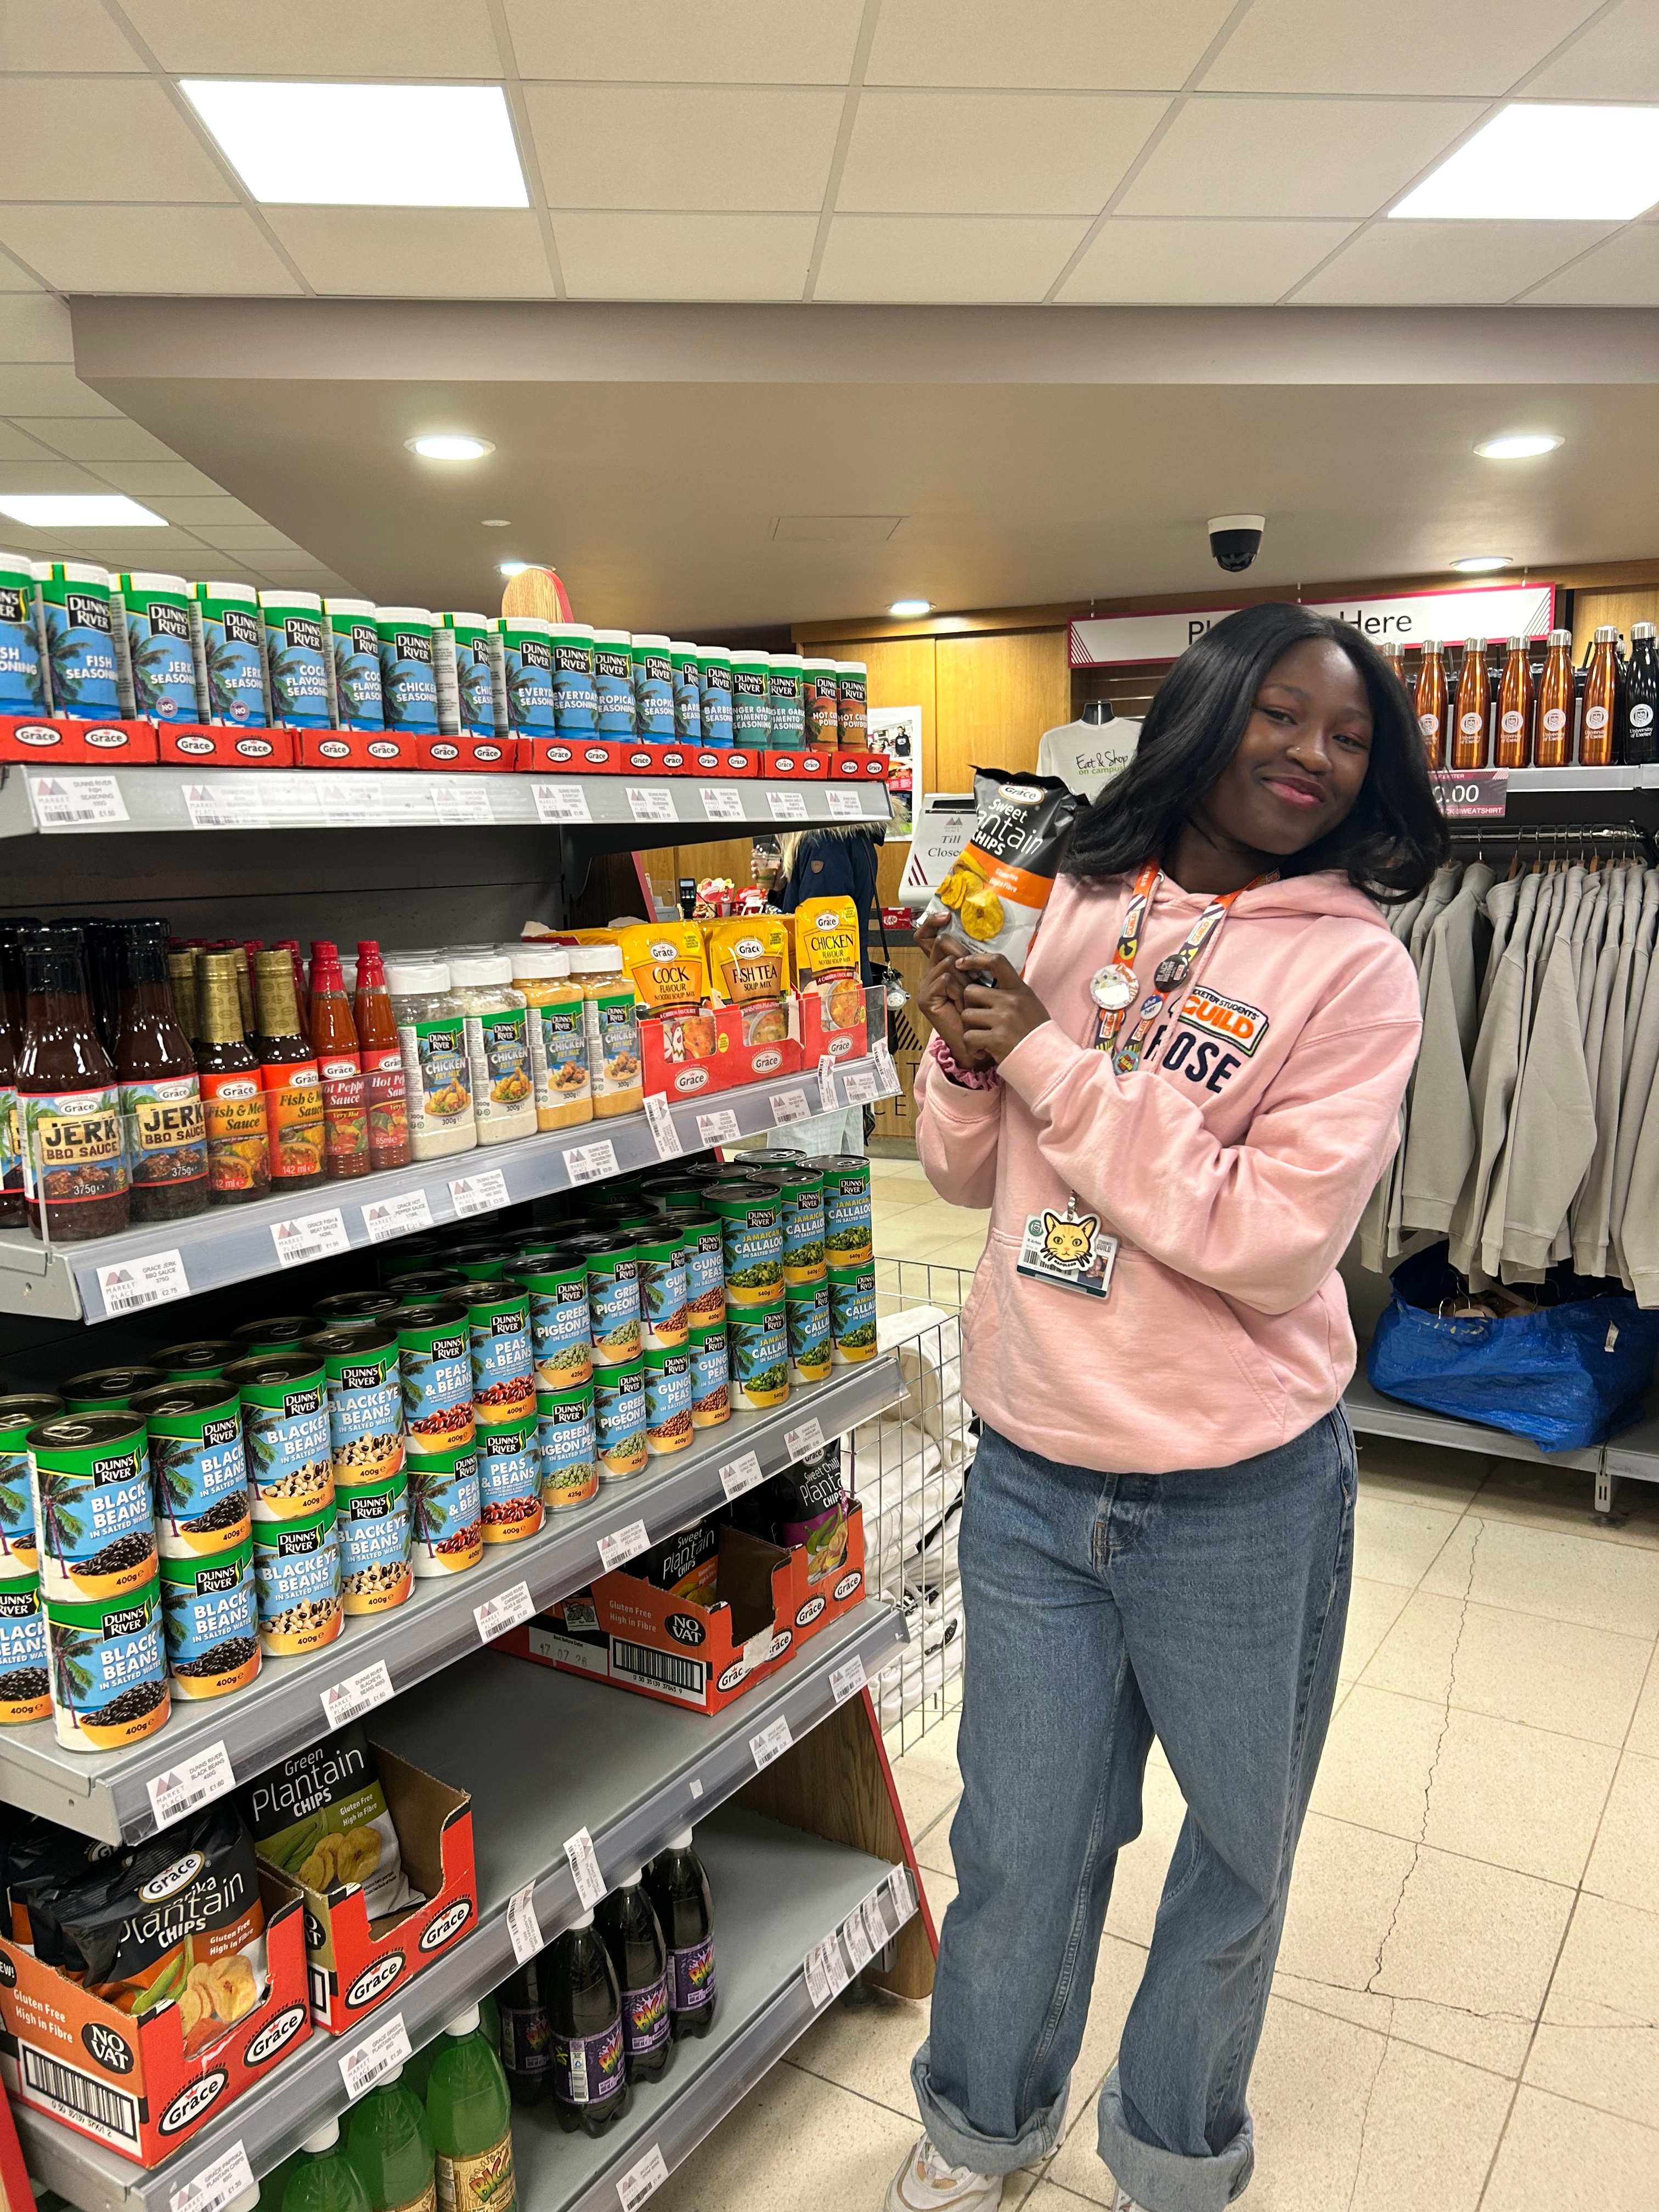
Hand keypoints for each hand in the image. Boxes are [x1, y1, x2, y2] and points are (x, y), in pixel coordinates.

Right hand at [915, 912, 990, 1069]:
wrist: (979, 1039)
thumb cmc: (984, 1009)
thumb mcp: (979, 977)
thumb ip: (972, 959)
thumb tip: (974, 937)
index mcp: (942, 964)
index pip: (928, 937)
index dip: (932, 924)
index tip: (944, 916)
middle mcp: (932, 972)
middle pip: (938, 944)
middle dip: (959, 951)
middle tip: (973, 969)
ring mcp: (927, 986)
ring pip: (945, 963)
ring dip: (963, 976)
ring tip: (971, 991)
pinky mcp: (926, 1000)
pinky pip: (942, 980)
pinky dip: (956, 987)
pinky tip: (961, 998)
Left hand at [959, 953, 1049, 1062]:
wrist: (1048, 1059)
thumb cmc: (1035, 1033)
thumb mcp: (1029, 1004)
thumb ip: (1011, 992)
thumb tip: (989, 978)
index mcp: (1019, 989)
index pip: (996, 962)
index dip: (975, 959)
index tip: (961, 963)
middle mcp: (1011, 1001)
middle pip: (970, 992)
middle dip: (968, 1006)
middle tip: (977, 1021)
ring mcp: (1003, 1019)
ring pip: (966, 1015)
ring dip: (969, 1029)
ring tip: (981, 1039)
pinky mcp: (996, 1039)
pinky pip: (968, 1037)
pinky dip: (971, 1047)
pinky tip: (981, 1052)